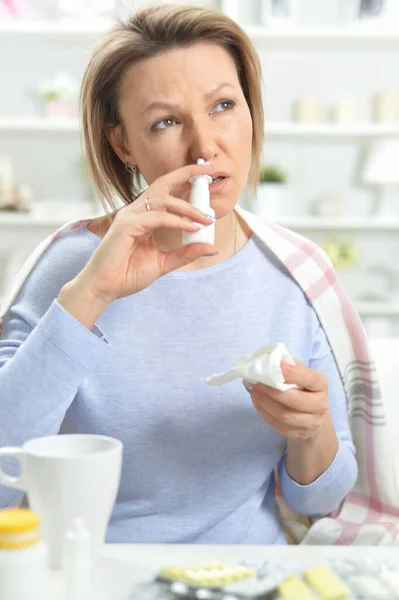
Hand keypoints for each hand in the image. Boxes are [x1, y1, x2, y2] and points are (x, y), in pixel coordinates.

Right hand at [75, 162, 216, 303]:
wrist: (104, 288)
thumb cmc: (127, 275)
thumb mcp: (163, 263)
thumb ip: (185, 254)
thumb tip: (210, 248)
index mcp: (144, 217)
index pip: (166, 193)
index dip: (185, 182)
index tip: (206, 178)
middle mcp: (136, 212)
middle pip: (163, 183)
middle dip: (186, 173)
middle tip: (209, 170)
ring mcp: (130, 216)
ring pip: (164, 200)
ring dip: (188, 208)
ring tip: (205, 219)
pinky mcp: (126, 225)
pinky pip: (158, 217)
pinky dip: (177, 221)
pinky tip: (191, 228)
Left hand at [243, 360, 329, 441]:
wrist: (314, 416)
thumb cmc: (304, 388)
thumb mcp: (302, 373)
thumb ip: (289, 365)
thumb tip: (269, 359)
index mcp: (321, 384)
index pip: (309, 379)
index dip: (291, 373)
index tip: (274, 367)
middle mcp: (320, 404)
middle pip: (294, 400)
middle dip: (270, 390)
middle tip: (254, 380)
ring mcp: (311, 422)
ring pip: (284, 415)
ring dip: (263, 401)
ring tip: (252, 389)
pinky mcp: (299, 434)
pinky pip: (277, 425)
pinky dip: (263, 411)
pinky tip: (256, 400)